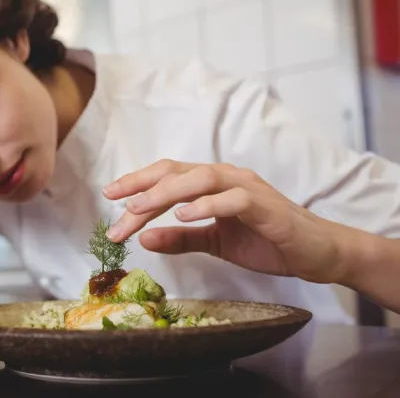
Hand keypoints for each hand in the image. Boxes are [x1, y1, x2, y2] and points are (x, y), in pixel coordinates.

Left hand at [102, 159, 350, 284]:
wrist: (316, 254)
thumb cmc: (266, 242)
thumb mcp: (215, 242)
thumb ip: (180, 239)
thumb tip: (143, 238)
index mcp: (211, 184)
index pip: (167, 175)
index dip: (137, 182)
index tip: (109, 196)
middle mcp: (226, 178)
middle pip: (176, 173)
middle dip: (142, 189)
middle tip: (115, 207)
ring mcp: (246, 188)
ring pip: (200, 178)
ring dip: (166, 193)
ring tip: (140, 208)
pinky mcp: (265, 206)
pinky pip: (233, 199)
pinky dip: (206, 205)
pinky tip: (184, 216)